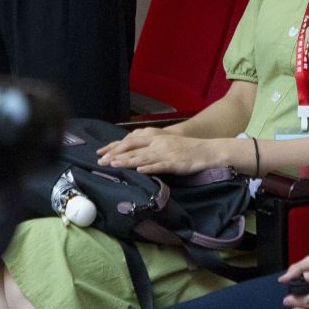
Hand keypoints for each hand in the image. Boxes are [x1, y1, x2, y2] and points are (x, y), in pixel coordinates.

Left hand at [96, 132, 230, 174]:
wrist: (206, 150)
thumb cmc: (185, 148)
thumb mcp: (166, 143)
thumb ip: (150, 147)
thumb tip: (134, 154)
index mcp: (156, 137)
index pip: (131, 140)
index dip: (115, 146)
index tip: (102, 152)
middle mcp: (158, 143)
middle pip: (134, 148)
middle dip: (116, 154)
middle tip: (101, 161)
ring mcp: (166, 153)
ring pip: (143, 157)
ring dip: (128, 161)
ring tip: (114, 165)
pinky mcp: (174, 163)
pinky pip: (160, 166)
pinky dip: (150, 168)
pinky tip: (140, 171)